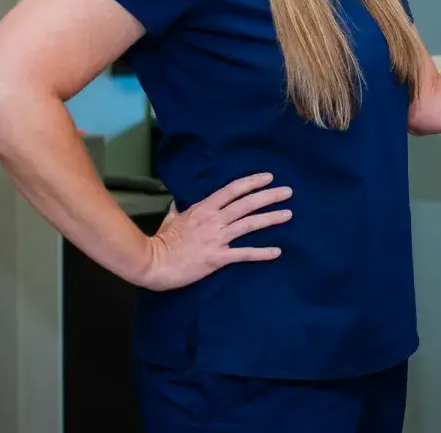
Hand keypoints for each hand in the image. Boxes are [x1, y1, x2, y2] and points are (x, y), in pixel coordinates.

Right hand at [135, 173, 292, 291]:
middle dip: (269, 196)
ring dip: (271, 218)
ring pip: (249, 224)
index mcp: (203, 208)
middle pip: (247, 203)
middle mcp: (214, 220)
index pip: (232, 190)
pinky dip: (262, 252)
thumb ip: (178, 210)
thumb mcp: (170, 219)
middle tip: (288, 191)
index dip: (252, 182)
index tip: (268, 177)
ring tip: (288, 214)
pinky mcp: (218, 257)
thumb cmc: (161, 241)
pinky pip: (244, 253)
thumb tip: (177, 203)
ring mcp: (217, 238)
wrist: (152, 263)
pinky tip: (277, 251)